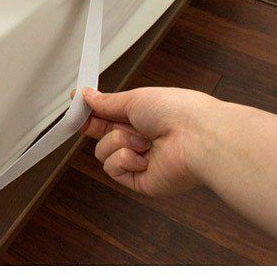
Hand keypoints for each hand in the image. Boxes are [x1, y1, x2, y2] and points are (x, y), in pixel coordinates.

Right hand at [78, 86, 217, 195]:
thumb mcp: (135, 98)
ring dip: (119, 142)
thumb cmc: (178, 112)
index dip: (91, 115)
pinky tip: (144, 157)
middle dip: (97, 128)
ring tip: (143, 140)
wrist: (199, 138)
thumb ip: (107, 102)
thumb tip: (87, 95)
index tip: (76, 109)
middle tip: (90, 121)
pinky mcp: (139, 180)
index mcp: (143, 117)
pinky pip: (113, 169)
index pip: (107, 117)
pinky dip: (125, 160)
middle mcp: (141, 140)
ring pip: (103, 153)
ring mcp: (140, 161)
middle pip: (103, 136)